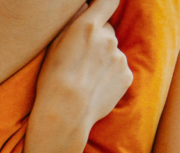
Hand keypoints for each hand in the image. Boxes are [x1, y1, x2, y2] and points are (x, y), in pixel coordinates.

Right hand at [35, 0, 132, 142]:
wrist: (66, 114)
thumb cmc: (52, 80)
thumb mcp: (52, 46)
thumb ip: (71, 24)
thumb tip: (84, 9)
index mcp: (88, 27)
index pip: (107, 1)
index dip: (105, 2)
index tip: (100, 7)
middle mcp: (109, 38)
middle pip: (106, 31)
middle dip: (96, 40)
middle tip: (79, 59)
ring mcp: (120, 57)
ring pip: (112, 53)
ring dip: (102, 61)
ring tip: (83, 79)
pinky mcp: (126, 76)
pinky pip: (118, 71)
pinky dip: (108, 77)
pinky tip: (93, 88)